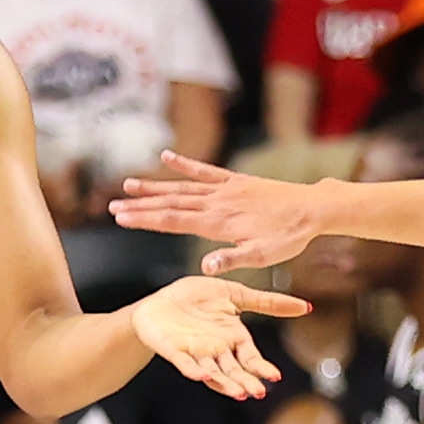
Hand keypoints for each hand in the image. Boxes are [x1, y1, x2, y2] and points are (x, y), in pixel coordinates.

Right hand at [110, 153, 330, 271]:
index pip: (174, 220)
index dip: (145, 219)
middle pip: (171, 203)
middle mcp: (217, 203)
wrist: (312, 209)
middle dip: (140, 205)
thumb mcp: (262, 256)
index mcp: (219, 223)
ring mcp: (225, 189)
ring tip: (128, 185)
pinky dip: (185, 164)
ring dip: (154, 187)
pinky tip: (166, 157)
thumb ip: (232, 259)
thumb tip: (206, 266)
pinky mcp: (235, 181)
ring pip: (182, 187)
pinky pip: (205, 170)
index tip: (121, 218)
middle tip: (112, 206)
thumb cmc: (288, 237)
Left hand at [130, 274, 307, 399]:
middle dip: (246, 382)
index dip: (261, 367)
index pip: (250, 357)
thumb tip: (305, 307)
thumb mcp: (236, 294)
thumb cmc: (196, 298)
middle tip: (258, 393)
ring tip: (238, 392)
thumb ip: (268, 303)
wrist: (162, 300)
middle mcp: (217, 350)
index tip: (275, 376)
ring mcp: (196, 353)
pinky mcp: (174, 351)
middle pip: (234, 371)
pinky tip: (203, 376)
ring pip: (213, 373)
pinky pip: (186, 364)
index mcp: (233, 338)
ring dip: (225, 383)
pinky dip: (194, 371)